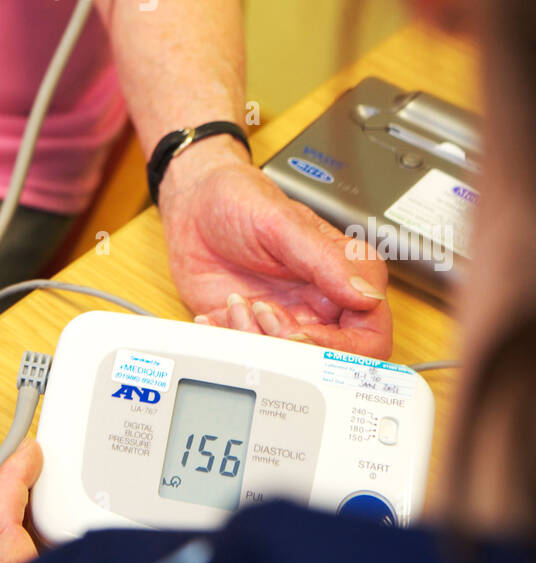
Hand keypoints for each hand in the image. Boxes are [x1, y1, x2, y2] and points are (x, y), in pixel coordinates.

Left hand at [158, 140, 391, 356]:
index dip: (341, 347)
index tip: (302, 335)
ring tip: (236, 307)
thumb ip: (325, 259)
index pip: (370, 331)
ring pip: (291, 363)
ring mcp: (289, 317)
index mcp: (345, 272)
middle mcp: (322, 301)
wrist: (192, 205)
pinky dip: (232, 342)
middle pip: (334, 358)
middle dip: (296, 349)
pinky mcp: (254, 327)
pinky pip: (253, 356)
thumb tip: (366, 295)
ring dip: (259, 343)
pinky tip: (218, 314)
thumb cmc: (240, 199)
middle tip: (263, 318)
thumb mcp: (282, 221)